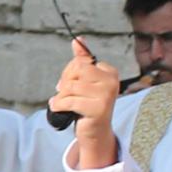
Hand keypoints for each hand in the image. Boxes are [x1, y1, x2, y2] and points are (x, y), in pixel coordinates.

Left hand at [48, 38, 123, 167]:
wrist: (95, 132)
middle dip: (64, 82)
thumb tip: (77, 39)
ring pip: (71, 86)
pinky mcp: (98, 109)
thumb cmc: (87, 104)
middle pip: (77, 70)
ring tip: (63, 103)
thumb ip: (81, 60)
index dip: (69, 72)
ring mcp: (107, 95)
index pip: (80, 62)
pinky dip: (59, 105)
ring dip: (60, 96)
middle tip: (63, 93)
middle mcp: (111, 81)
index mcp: (109, 71)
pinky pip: (69, 101)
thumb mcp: (84, 81)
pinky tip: (59, 109)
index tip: (70, 83)